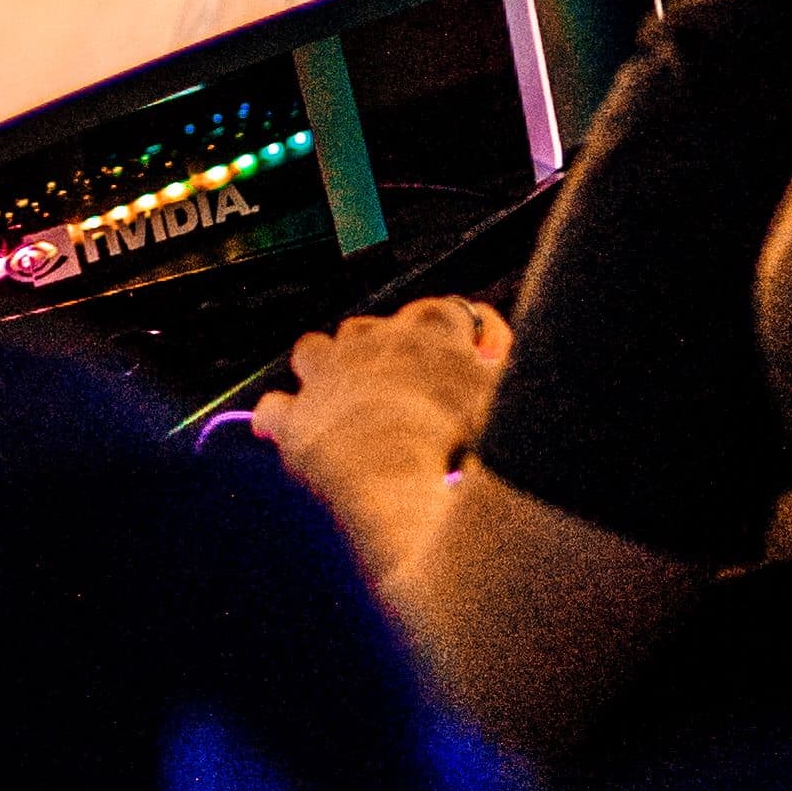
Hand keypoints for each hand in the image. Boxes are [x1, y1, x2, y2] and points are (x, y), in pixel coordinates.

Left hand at [250, 296, 509, 591]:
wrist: (397, 476)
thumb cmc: (463, 441)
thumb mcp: (511, 399)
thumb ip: (516, 372)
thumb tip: (518, 361)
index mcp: (432, 324)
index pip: (451, 315)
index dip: (466, 344)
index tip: (476, 371)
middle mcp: (373, 337)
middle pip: (376, 329)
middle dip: (389, 355)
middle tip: (413, 398)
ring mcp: (326, 374)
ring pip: (315, 350)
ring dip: (327, 370)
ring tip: (347, 403)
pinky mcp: (294, 417)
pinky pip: (273, 409)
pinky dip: (283, 421)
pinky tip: (297, 436)